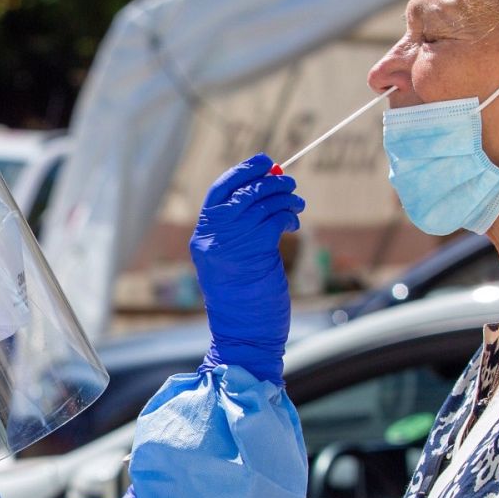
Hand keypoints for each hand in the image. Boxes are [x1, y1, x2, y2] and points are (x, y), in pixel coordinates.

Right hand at [188, 153, 302, 385]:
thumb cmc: (243, 301)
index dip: (241, 172)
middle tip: (289, 183)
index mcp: (202, 238)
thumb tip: (265, 192)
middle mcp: (212, 238)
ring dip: (284, 197)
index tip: (263, 162)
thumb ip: (241, 230)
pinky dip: (288, 215)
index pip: (218, 191)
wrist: (244, 335)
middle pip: (242, 191)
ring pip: (261, 203)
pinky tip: (293, 223)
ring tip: (296, 204)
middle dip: (269, 181)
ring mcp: (230, 245)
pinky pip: (274, 218)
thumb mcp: (233, 261)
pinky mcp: (254, 251)